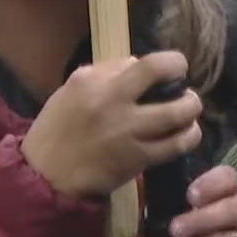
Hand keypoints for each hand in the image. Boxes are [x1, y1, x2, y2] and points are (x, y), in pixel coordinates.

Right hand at [21, 52, 202, 198]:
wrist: (45, 175)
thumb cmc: (58, 129)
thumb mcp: (73, 90)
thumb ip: (106, 73)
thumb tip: (140, 65)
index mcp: (93, 81)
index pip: (144, 62)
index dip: (172, 62)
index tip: (176, 67)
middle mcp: (112, 101)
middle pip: (162, 78)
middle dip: (183, 81)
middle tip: (185, 93)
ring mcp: (127, 131)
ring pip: (178, 114)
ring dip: (191, 111)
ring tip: (188, 112)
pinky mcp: (137, 159)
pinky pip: (175, 145)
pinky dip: (188, 137)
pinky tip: (185, 135)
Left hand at [165, 165, 236, 236]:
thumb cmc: (213, 235)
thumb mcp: (203, 215)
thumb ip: (183, 208)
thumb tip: (148, 208)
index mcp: (230, 194)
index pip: (228, 177)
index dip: (211, 183)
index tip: (190, 195)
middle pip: (232, 210)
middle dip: (201, 220)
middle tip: (174, 230)